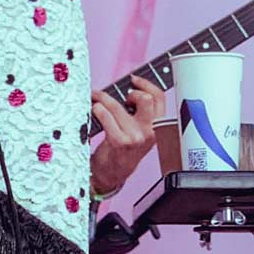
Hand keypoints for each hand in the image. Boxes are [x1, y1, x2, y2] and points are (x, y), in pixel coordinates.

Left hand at [89, 76, 166, 196]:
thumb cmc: (123, 148)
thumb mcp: (140, 130)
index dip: (145, 84)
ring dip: (102, 98)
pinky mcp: (120, 141)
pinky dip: (97, 109)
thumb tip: (130, 88)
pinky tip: (94, 110)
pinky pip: (105, 115)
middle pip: (145, 98)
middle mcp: (150, 132)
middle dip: (130, 93)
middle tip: (121, 98)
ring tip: (96, 99)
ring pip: (117, 105)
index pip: (159, 97)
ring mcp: (136, 137)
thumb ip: (140, 113)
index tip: (133, 80)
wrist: (112, 173)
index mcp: (158, 127)